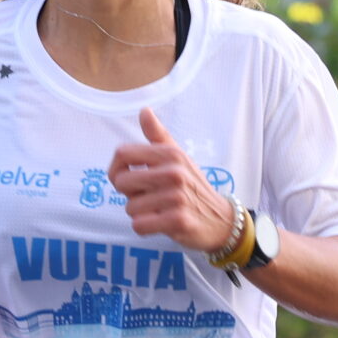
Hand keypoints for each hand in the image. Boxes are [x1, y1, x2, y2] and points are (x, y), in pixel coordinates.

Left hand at [106, 108, 239, 253]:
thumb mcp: (178, 157)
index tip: (126, 177)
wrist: (220, 219)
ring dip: (140, 213)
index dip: (116, 168)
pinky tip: (161, 223)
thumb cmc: (192, 186)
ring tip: (159, 210)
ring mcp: (177, 197)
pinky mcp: (178, 221)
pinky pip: (140, 225)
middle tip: (148, 197)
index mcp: (170, 154)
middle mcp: (174, 172)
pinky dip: (145, 227)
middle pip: (121, 182)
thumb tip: (144, 110)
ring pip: (130, 207)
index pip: (122, 153)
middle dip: (129, 194)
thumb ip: (158, 135)